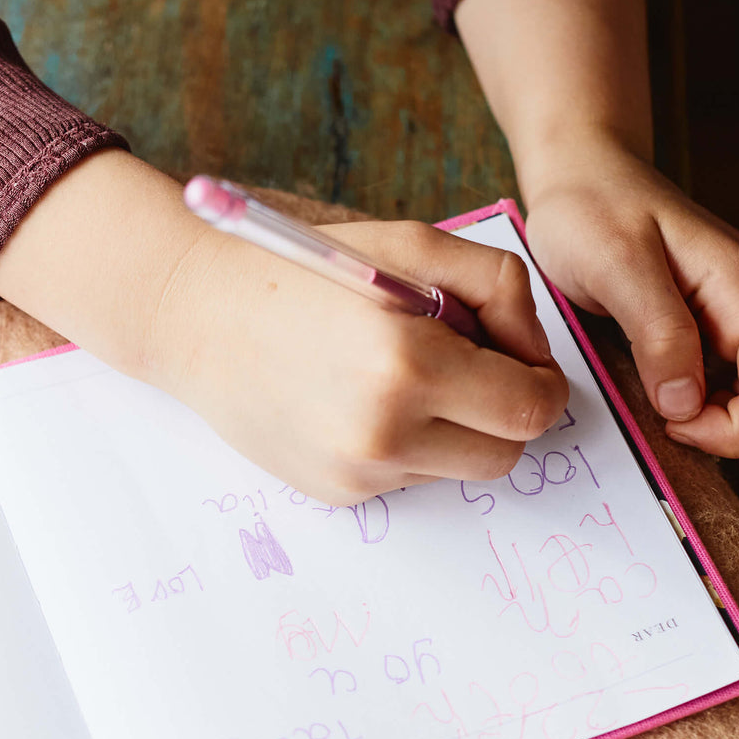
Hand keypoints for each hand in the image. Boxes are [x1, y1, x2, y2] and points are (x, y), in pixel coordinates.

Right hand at [152, 211, 568, 504]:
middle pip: (506, 453)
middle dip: (505, 412)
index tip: (524, 365)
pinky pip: (407, 478)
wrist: (196, 318)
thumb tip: (535, 357)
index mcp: (410, 362)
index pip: (531, 407)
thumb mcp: (411, 244)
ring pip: (458, 470)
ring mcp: (358, 471)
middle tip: (473, 369)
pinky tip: (357, 399)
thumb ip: (498, 288)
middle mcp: (385, 431)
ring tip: (401, 376)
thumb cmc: (304, 272)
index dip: (542, 383)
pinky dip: (404, 443)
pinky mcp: (335, 493)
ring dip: (453, 429)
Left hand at [522, 139, 738, 455]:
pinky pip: (735, 385)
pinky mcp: (718, 328)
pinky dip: (706, 406)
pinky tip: (662, 392)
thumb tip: (685, 402)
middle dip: (733, 430)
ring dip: (720, 421)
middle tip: (665, 419)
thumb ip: (658, 332)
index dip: (736, 427)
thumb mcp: (616, 265)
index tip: (672, 421)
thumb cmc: (592, 209)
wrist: (581, 175)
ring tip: (660, 405)